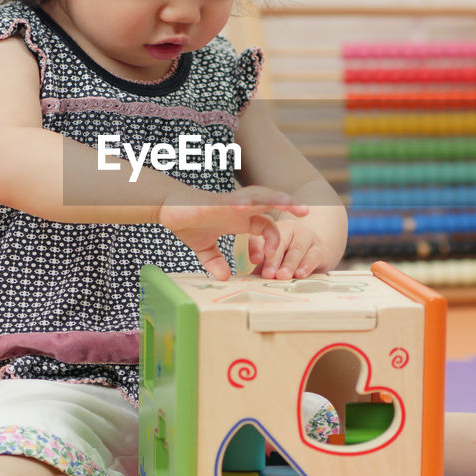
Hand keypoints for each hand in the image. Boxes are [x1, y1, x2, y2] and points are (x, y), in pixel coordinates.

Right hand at [158, 186, 307, 280]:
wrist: (168, 207)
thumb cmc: (188, 222)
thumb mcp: (205, 248)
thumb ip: (216, 262)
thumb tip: (224, 278)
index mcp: (241, 219)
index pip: (266, 227)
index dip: (271, 244)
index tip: (265, 263)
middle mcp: (241, 209)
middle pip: (271, 206)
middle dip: (289, 207)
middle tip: (307, 213)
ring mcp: (231, 203)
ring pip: (260, 197)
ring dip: (276, 199)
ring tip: (292, 203)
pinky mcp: (217, 202)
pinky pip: (235, 200)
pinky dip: (246, 202)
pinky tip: (255, 205)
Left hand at [248, 216, 326, 279]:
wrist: (317, 255)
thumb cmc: (289, 258)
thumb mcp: (274, 261)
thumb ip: (264, 269)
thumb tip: (250, 283)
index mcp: (273, 231)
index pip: (261, 237)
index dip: (257, 248)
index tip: (255, 261)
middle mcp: (290, 229)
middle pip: (280, 242)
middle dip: (273, 259)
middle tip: (268, 274)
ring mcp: (306, 237)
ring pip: (297, 249)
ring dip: (289, 263)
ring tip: (282, 276)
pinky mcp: (320, 248)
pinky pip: (313, 255)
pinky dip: (306, 265)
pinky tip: (300, 274)